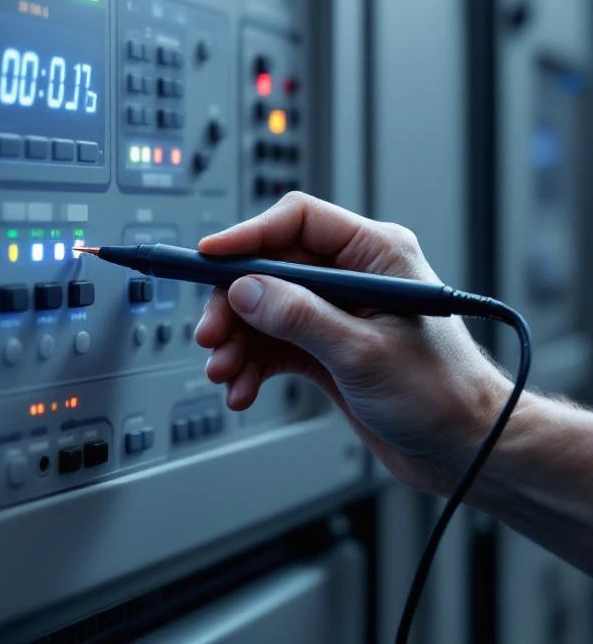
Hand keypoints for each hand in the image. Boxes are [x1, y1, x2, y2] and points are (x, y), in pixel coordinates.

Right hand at [194, 192, 511, 495]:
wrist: (464, 450)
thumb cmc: (442, 395)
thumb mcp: (363, 353)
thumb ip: (300, 317)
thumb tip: (244, 289)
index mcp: (376, 254)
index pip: (297, 221)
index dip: (248, 236)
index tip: (208, 257)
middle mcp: (352, 276)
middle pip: (269, 269)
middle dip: (233, 304)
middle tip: (211, 336)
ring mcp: (336, 311)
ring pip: (263, 309)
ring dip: (238, 342)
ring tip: (226, 374)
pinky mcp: (324, 345)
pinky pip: (272, 343)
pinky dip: (252, 365)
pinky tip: (243, 389)